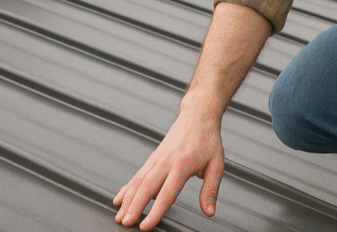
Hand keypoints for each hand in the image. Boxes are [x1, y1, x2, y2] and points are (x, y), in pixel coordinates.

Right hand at [113, 111, 224, 229]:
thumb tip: (209, 212)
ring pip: (138, 181)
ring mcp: (157, 158)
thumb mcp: (216, 164)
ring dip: (127, 199)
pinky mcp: (153, 157)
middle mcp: (166, 160)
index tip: (146, 225)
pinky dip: (127, 187)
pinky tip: (119, 198)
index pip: (167, 192)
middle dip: (134, 207)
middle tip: (126, 223)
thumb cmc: (208, 140)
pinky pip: (138, 174)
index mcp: (183, 164)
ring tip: (120, 216)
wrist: (198, 116)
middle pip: (146, 187)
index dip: (156, 211)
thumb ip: (211, 189)